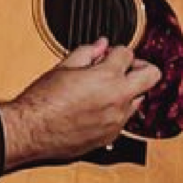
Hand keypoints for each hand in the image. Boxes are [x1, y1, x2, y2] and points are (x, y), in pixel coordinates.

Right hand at [0, 39, 161, 168]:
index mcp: (107, 77)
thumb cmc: (41, 102)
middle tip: (122, 69)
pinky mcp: (111, 136)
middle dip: (139, 68)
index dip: (115, 50)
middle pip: (152, 76)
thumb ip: (86, 52)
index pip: (128, 53)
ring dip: (127, 91)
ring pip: (139, 99)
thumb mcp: (62, 68)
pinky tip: (96, 107)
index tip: (107, 54)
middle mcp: (118, 99)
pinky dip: (116, 110)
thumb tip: (99, 46)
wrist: (31, 131)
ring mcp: (117, 120)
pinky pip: (124, 119)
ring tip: (104, 90)